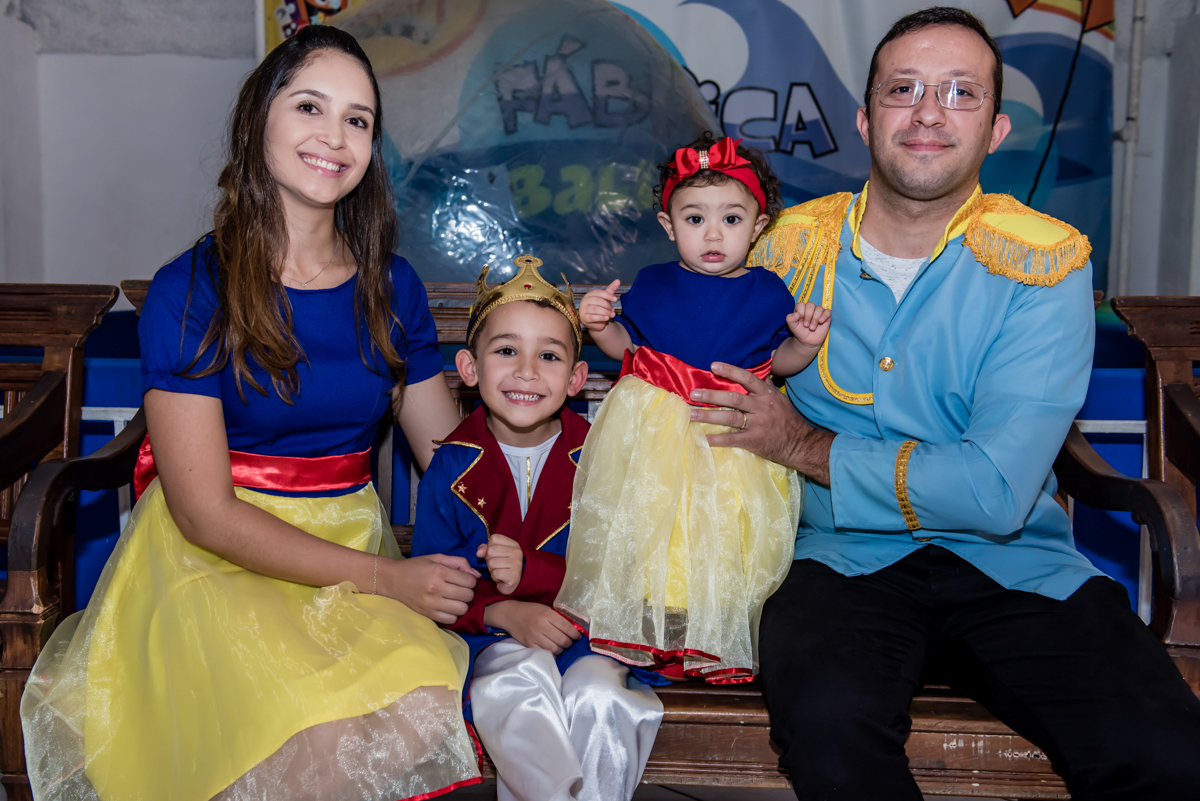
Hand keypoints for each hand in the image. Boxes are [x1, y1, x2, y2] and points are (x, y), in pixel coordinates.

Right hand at [382, 554, 479, 624]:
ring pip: (462, 609)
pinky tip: (448, 607)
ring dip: (462, 604)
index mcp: (439, 572)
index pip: (469, 581)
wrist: (393, 580)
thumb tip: (476, 575)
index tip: (464, 579)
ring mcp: (431, 603)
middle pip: (468, 596)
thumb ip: (459, 563)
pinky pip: (451, 620)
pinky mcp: (427, 614)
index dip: (471, 580)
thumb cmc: (416, 567)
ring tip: (455, 599)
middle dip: (468, 592)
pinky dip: (453, 614)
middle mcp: (436, 588)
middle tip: (460, 589)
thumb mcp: (437, 558)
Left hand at [476, 533, 523, 594]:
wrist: (512, 584)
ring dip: (491, 569)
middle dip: (489, 560)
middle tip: (497, 565)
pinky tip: (501, 578)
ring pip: (491, 562)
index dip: (489, 547)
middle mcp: (517, 552)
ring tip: (499, 571)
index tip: (495, 554)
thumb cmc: (502, 567)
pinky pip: (495, 573)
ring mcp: (517, 564)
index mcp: (513, 544)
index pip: (494, 538)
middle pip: (491, 550)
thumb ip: (486, 549)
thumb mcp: (495, 554)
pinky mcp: (514, 575)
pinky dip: (494, 577)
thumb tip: (479, 552)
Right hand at [483, 600, 580, 653]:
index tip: (578, 637)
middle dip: (570, 643)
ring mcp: (534, 636)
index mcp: (547, 614)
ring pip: (555, 649)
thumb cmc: (531, 610)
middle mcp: (541, 626)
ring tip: (562, 647)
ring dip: (562, 649)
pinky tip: (553, 649)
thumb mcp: (545, 609)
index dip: (575, 634)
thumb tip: (573, 628)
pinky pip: (544, 653)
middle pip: (562, 640)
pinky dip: (551, 653)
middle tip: (571, 642)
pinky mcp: (529, 644)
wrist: (511, 614)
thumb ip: (557, 618)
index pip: (567, 627)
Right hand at [579, 280, 619, 331]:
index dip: (608, 295)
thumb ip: (611, 289)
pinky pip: (593, 317)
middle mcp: (585, 300)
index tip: (615, 299)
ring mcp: (583, 309)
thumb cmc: (600, 307)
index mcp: (590, 294)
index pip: (599, 292)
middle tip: (613, 310)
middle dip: (607, 305)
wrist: (594, 321)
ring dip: (606, 312)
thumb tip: (618, 280)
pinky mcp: (584, 318)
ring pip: (595, 309)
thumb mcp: (606, 298)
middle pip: (597, 300)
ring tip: (612, 315)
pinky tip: (607, 318)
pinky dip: (601, 317)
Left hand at [689, 362, 833, 484]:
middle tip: (693, 394)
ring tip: (691, 415)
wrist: (800, 443)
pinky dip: (718, 439)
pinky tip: (703, 439)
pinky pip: (733, 439)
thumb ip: (764, 384)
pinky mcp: (754, 440)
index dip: (730, 371)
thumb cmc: (786, 418)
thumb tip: (755, 367)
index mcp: (766, 394)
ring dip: (708, 416)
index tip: (713, 365)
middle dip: (711, 396)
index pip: (747, 378)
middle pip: (734, 399)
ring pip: (730, 418)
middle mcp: (761, 407)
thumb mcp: (778, 398)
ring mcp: (757, 424)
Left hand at [786, 302, 831, 347]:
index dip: (801, 312)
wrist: (808, 341)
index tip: (800, 321)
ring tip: (812, 328)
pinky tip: (821, 322)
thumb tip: (796, 314)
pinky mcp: (826, 316)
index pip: (801, 304)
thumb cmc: (800, 332)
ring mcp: (819, 311)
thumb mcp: (792, 326)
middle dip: (808, 315)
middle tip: (806, 325)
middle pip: (810, 305)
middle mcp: (810, 308)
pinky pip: (828, 312)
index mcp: (801, 309)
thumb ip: (790, 319)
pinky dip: (824, 316)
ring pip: (819, 308)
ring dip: (815, 318)